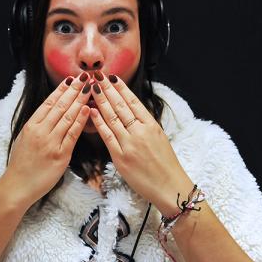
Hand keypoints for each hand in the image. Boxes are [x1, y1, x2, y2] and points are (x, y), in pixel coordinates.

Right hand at [2, 72, 92, 204]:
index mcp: (31, 126)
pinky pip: (72, 134)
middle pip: (59, 106)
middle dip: (74, 90)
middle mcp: (40, 131)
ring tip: (90, 88)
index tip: (71, 78)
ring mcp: (50, 142)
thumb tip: (50, 111)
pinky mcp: (60, 155)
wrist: (17, 186)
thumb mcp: (26, 139)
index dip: (61, 89)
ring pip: (67, 116)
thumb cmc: (23, 164)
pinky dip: (81, 120)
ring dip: (80, 100)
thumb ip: (39, 125)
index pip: (48, 103)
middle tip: (85, 76)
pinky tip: (87, 109)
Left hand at [87, 71, 192, 216]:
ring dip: (100, 101)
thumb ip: (145, 126)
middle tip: (97, 75)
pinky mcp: (121, 156)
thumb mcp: (159, 139)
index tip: (112, 77)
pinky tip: (91, 111)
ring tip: (91, 88)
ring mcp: (130, 143)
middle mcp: (141, 131)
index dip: (121, 88)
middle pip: (121, 106)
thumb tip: (133, 113)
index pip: (134, 102)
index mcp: (152, 126)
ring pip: (112, 117)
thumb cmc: (165, 164)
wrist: (169, 185)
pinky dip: (98, 122)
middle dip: (108, 89)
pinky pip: (107, 135)